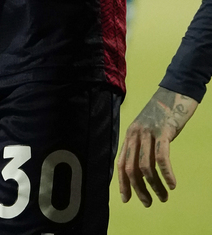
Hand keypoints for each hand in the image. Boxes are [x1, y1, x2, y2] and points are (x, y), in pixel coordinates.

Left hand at [117, 86, 197, 206]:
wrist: (175, 92)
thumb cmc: (162, 114)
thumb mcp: (147, 129)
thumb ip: (142, 145)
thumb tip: (141, 170)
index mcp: (130, 134)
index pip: (121, 162)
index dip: (122, 182)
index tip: (126, 199)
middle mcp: (135, 133)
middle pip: (131, 168)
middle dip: (138, 189)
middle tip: (148, 203)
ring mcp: (148, 132)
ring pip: (146, 166)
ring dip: (155, 186)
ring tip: (164, 197)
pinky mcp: (163, 131)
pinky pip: (161, 157)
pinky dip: (166, 174)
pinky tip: (172, 184)